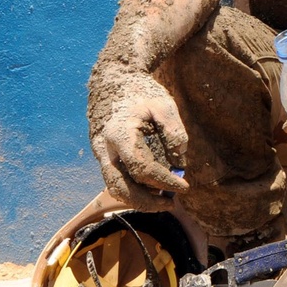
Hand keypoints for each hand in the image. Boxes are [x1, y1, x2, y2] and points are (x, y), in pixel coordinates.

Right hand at [88, 70, 189, 209]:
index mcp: (120, 135)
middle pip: (121, 187)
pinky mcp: (106, 157)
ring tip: (164, 201)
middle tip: (172, 204)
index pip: (142, 169)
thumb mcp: (164, 105)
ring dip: (139, 200)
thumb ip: (174, 131)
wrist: (116, 82)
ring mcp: (102, 155)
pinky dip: (134, 191)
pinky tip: (154, 191)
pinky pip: (116, 181)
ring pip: (115, 188)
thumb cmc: (142, 93)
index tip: (184, 185)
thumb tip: (179, 161)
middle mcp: (105, 149)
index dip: (164, 181)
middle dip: (147, 201)